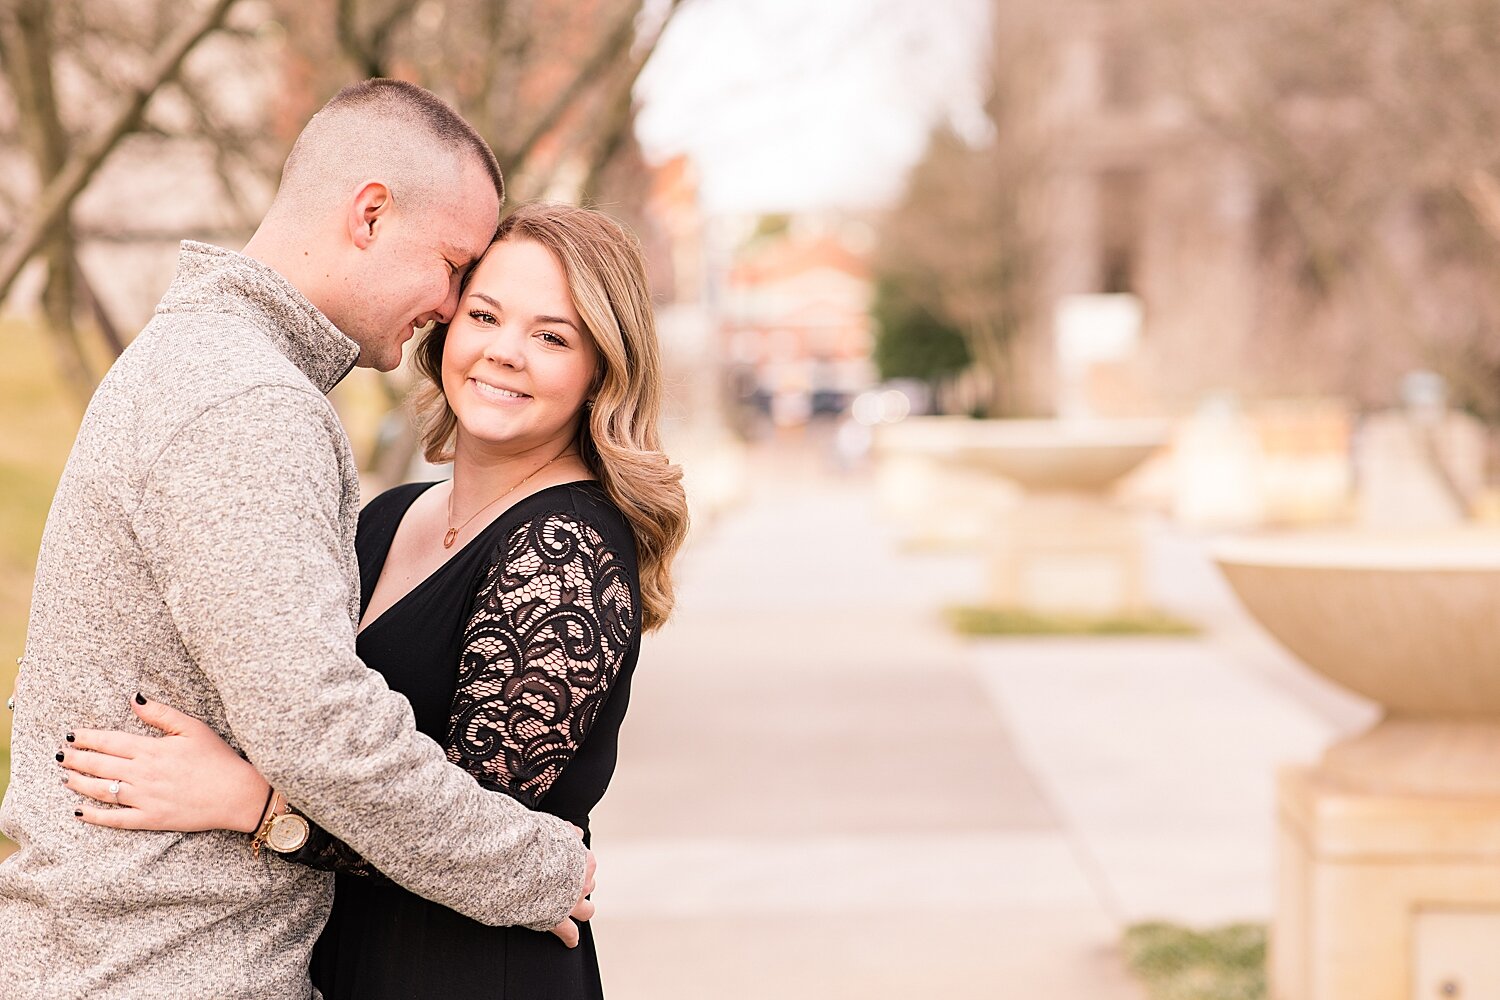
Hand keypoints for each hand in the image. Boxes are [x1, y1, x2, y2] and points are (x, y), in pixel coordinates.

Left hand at [59, 694, 270, 833]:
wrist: (236, 794)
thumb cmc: (218, 759)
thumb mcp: (193, 728)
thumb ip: (161, 714)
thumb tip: (134, 700)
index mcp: (152, 750)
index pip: (110, 742)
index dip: (87, 738)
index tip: (72, 735)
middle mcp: (143, 774)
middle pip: (100, 766)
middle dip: (77, 760)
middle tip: (61, 756)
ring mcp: (144, 798)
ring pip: (102, 791)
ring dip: (79, 784)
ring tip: (66, 778)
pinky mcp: (150, 819)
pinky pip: (115, 819)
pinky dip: (95, 816)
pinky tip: (80, 812)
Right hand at [548, 824, 596, 947]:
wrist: (523, 864)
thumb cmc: (536, 844)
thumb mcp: (555, 828)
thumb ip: (566, 832)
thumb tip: (575, 831)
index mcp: (583, 860)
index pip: (587, 862)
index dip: (576, 862)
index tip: (569, 862)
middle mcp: (582, 883)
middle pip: (589, 885)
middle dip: (580, 884)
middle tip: (567, 883)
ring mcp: (572, 903)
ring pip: (586, 910)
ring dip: (580, 908)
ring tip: (573, 909)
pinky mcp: (557, 919)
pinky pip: (568, 932)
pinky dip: (570, 937)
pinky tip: (570, 941)